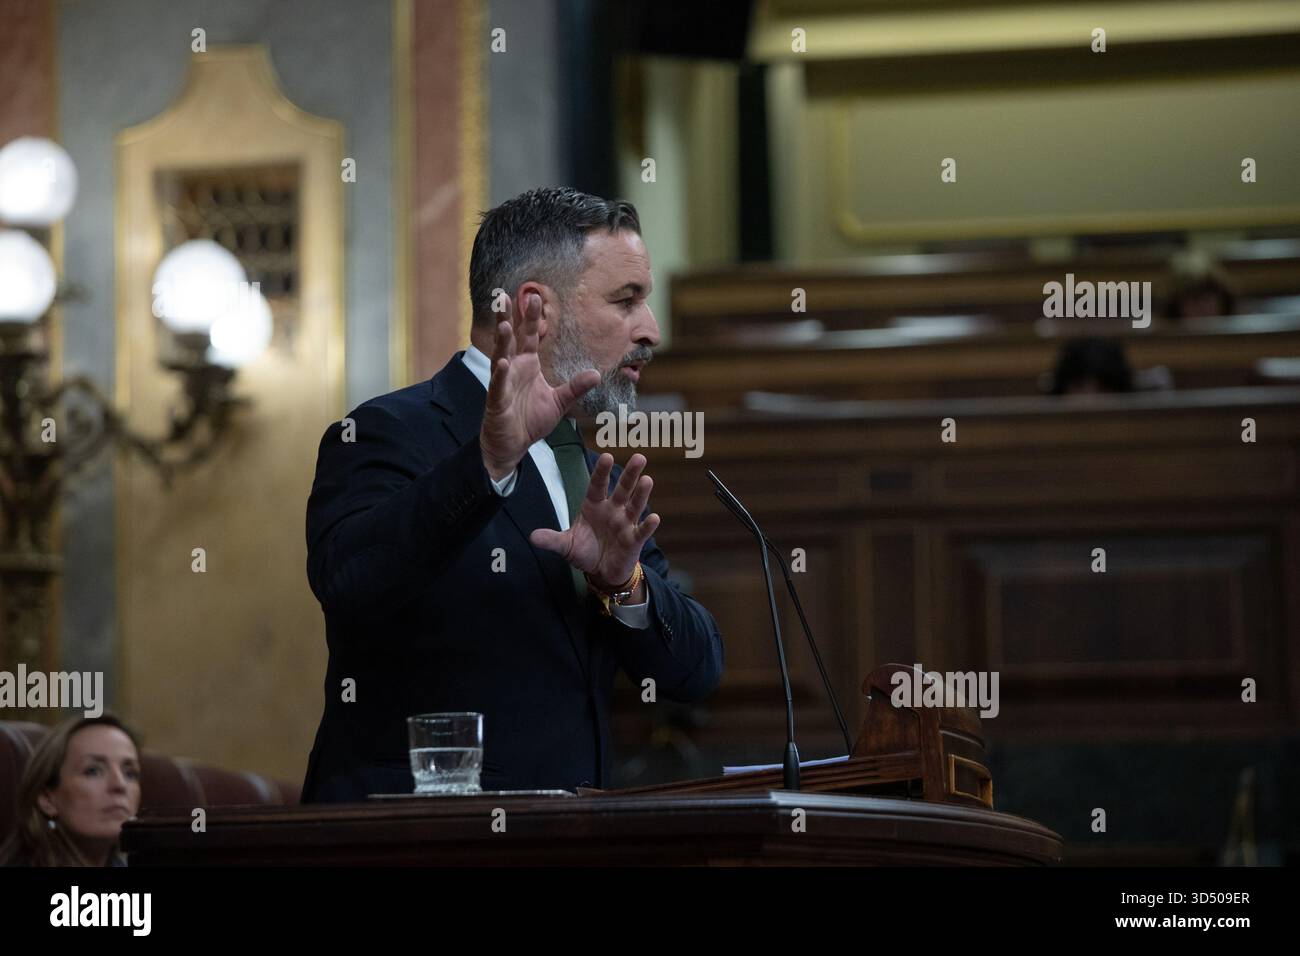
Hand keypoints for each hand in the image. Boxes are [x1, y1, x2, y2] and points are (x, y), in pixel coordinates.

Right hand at [480, 292, 599, 480]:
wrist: (514, 445)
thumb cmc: (531, 420)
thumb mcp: (559, 402)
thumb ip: (575, 387)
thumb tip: (596, 373)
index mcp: (527, 365)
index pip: (529, 336)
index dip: (530, 317)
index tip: (534, 296)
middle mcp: (513, 370)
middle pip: (511, 340)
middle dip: (509, 319)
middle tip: (506, 296)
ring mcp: (503, 384)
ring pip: (500, 358)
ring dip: (502, 342)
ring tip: (504, 325)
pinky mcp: (497, 402)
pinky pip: (498, 386)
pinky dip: (499, 375)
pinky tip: (501, 363)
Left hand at [530, 453, 659, 588]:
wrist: (601, 572)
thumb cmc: (585, 552)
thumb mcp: (566, 545)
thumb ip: (552, 539)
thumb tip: (532, 537)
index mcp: (595, 505)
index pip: (598, 485)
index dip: (602, 471)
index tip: (606, 456)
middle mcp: (613, 510)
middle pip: (623, 489)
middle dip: (630, 474)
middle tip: (639, 457)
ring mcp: (625, 523)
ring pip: (635, 505)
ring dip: (641, 493)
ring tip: (647, 480)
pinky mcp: (634, 540)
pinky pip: (641, 530)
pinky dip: (647, 525)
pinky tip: (654, 517)